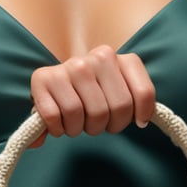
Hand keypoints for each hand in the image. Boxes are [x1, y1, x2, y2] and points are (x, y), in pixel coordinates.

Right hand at [30, 46, 154, 142]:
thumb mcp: (114, 88)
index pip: (142, 92)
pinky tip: (59, 124)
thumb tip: (144, 121)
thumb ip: (134, 98)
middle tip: (97, 123)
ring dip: (81, 129)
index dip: (141, 113)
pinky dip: (59, 129)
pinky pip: (58, 119)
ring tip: (76, 123)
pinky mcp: (42, 80)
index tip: (138, 122)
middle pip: (118, 109)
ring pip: (89, 116)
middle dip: (109, 125)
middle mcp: (92, 58)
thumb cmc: (87, 92)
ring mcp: (68, 67)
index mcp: (111, 57)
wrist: (50, 84)